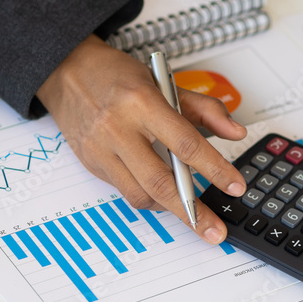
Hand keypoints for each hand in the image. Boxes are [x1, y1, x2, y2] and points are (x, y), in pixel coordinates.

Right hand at [35, 35, 247, 243]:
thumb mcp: (165, 82)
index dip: (215, 168)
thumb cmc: (117, 75)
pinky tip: (160, 192)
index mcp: (142, 102)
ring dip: (168, 207)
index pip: (186, 143)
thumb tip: (236, 132)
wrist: (67, 71)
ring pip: (140, 195)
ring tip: (190, 210)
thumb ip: (204, 108)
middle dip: (193, 212)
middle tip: (214, 230)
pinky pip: (124, 190)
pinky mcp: (92, 163)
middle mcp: (118, 128)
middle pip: (161, 182)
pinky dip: (147, 195)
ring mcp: (101, 149)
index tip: (234, 185)